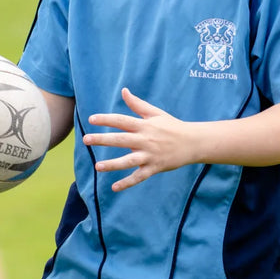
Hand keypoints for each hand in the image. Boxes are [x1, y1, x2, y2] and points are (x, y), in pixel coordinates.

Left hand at [82, 88, 199, 190]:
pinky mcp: (155, 168)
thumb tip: (124, 91)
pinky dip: (127, 183)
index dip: (106, 119)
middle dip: (103, 139)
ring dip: (113, 164)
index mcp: (144, 125)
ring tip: (97, 167)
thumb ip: (137, 104)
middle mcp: (146, 140)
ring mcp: (150, 155)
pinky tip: (114, 187)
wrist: (193, 142)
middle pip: (121, 139)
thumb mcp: (155, 113)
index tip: (91, 119)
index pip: (122, 120)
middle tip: (86, 139)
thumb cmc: (172, 126)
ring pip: (129, 161)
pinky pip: (139, 177)